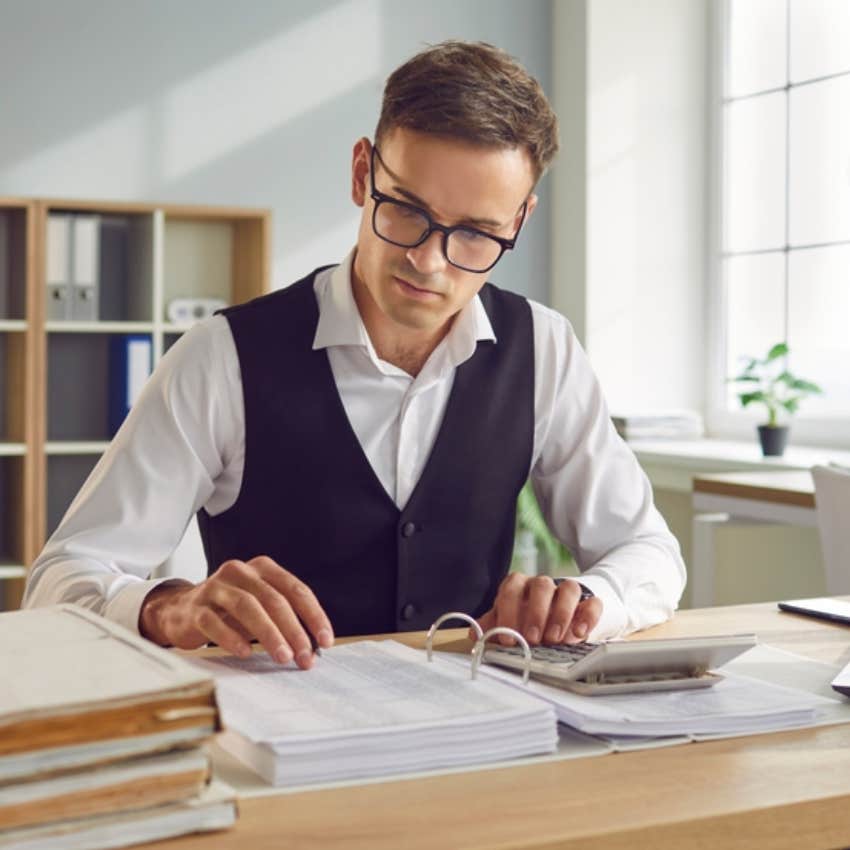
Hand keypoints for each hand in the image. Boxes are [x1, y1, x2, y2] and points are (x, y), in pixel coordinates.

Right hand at [139, 556, 333, 668]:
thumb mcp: (259, 606)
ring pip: (247, 607)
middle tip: (304, 656)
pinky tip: (245, 653)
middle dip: (293, 630)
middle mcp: (240, 572)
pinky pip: (214, 622)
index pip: (295, 590)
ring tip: (283, 656)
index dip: (313, 616)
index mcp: (262, 568)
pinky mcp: (195, 608)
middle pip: (274, 599)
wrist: (179, 610)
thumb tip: (311, 650)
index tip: (325, 641)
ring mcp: (216, 588)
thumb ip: (283, 620)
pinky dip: (231, 638)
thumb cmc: (228, 610)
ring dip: (269, 634)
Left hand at [474, 574, 601, 645]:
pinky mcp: (589, 601)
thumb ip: (493, 625)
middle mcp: (543, 585)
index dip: (507, 612)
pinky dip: (587, 616)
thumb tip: (475, 634)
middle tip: (533, 638)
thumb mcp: (509, 621)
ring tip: (555, 639)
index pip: (511, 589)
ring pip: (569, 587)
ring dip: (561, 613)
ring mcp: (567, 591)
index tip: (507, 639)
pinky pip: (592, 602)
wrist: (562, 614)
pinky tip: (579, 634)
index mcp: (519, 586)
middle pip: (541, 585)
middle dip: (536, 612)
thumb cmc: (528, 618)